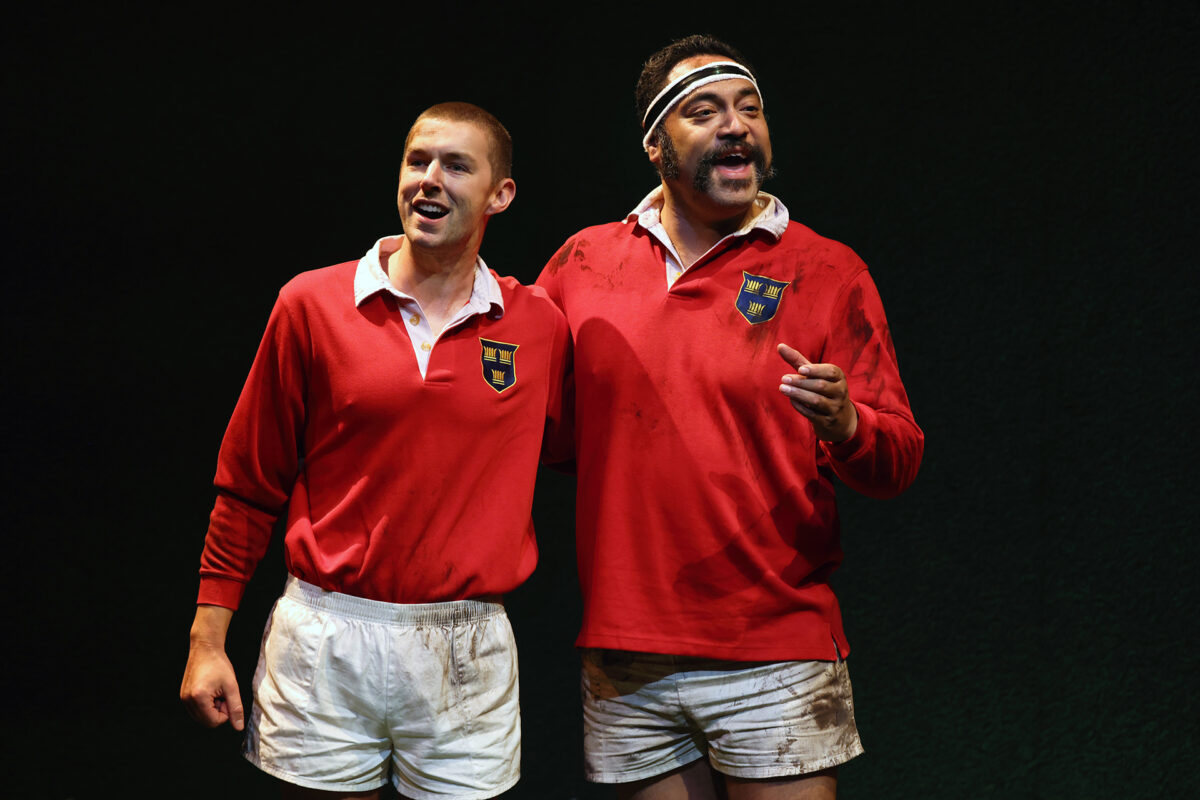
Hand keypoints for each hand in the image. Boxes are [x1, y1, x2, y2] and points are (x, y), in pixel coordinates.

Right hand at [180, 605, 243, 729]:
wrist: (205, 648)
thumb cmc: (219, 664)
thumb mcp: (232, 686)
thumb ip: (236, 708)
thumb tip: (238, 727)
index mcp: (198, 698)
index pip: (214, 722)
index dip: (225, 712)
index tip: (227, 696)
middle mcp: (187, 701)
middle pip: (207, 721)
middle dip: (218, 710)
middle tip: (223, 693)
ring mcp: (183, 698)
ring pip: (202, 716)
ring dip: (212, 707)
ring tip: (216, 690)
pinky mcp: (183, 695)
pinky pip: (196, 709)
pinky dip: (206, 703)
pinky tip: (210, 689)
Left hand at [777, 343, 857, 442]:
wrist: (840, 419)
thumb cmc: (823, 389)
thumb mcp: (814, 375)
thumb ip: (797, 361)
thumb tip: (779, 345)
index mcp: (839, 377)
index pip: (830, 372)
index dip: (816, 370)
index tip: (800, 369)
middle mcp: (840, 391)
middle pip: (821, 386)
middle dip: (801, 382)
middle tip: (783, 379)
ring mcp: (835, 407)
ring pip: (816, 401)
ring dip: (798, 394)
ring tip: (783, 388)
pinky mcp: (828, 421)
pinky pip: (813, 414)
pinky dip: (800, 407)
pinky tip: (791, 400)